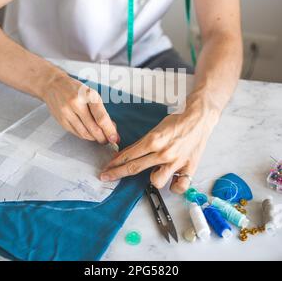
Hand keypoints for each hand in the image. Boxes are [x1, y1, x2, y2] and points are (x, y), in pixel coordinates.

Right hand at [42, 73, 118, 144]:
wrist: (53, 84)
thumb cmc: (76, 90)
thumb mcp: (91, 94)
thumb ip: (101, 111)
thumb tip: (112, 128)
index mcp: (88, 95)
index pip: (101, 117)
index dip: (109, 130)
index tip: (115, 138)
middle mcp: (76, 103)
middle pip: (93, 128)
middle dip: (103, 138)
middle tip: (109, 140)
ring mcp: (66, 112)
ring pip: (84, 133)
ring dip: (94, 138)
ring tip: (100, 137)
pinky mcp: (61, 120)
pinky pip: (76, 133)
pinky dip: (85, 135)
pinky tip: (89, 133)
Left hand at [100, 91, 219, 193]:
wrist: (199, 119)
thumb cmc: (178, 121)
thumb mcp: (156, 128)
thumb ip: (143, 143)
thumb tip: (128, 154)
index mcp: (154, 140)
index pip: (129, 155)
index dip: (115, 163)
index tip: (107, 168)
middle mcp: (163, 153)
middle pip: (134, 167)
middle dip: (117, 173)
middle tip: (105, 176)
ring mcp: (175, 162)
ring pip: (155, 181)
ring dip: (152, 178)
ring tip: (154, 171)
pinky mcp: (187, 167)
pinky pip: (178, 186)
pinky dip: (174, 186)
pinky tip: (172, 181)